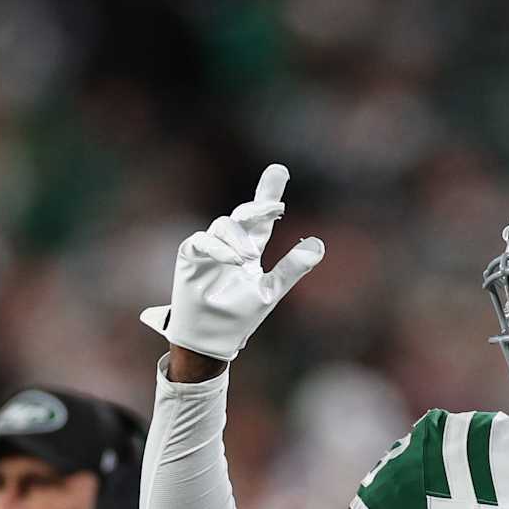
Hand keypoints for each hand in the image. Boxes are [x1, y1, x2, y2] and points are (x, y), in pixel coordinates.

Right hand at [141, 163, 324, 363]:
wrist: (212, 338)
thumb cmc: (239, 317)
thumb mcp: (271, 291)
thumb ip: (292, 268)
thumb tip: (318, 244)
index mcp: (250, 249)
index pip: (261, 218)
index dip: (268, 194)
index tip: (280, 170)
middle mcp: (230, 244)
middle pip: (243, 213)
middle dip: (260, 205)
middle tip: (278, 208)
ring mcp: (209, 248)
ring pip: (224, 225)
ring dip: (239, 237)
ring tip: (250, 259)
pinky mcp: (190, 257)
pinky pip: (201, 242)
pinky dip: (217, 248)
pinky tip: (234, 260)